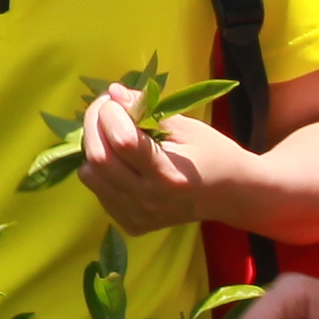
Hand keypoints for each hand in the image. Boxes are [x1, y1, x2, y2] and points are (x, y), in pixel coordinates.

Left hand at [70, 81, 239, 233]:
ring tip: (110, 133)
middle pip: (99, 159)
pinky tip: (120, 161)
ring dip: (93, 147)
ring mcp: (138, 216)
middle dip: (94, 124)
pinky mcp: (131, 224)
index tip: (115, 99)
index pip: (122, 141)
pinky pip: (98, 192)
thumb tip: (114, 93)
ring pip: (89, 176)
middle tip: (105, 109)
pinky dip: (100, 170)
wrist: (229, 195)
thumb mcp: (187, 126)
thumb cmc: (212, 153)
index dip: (109, 113)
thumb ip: (148, 110)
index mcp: (169, 175)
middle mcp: (150, 200)